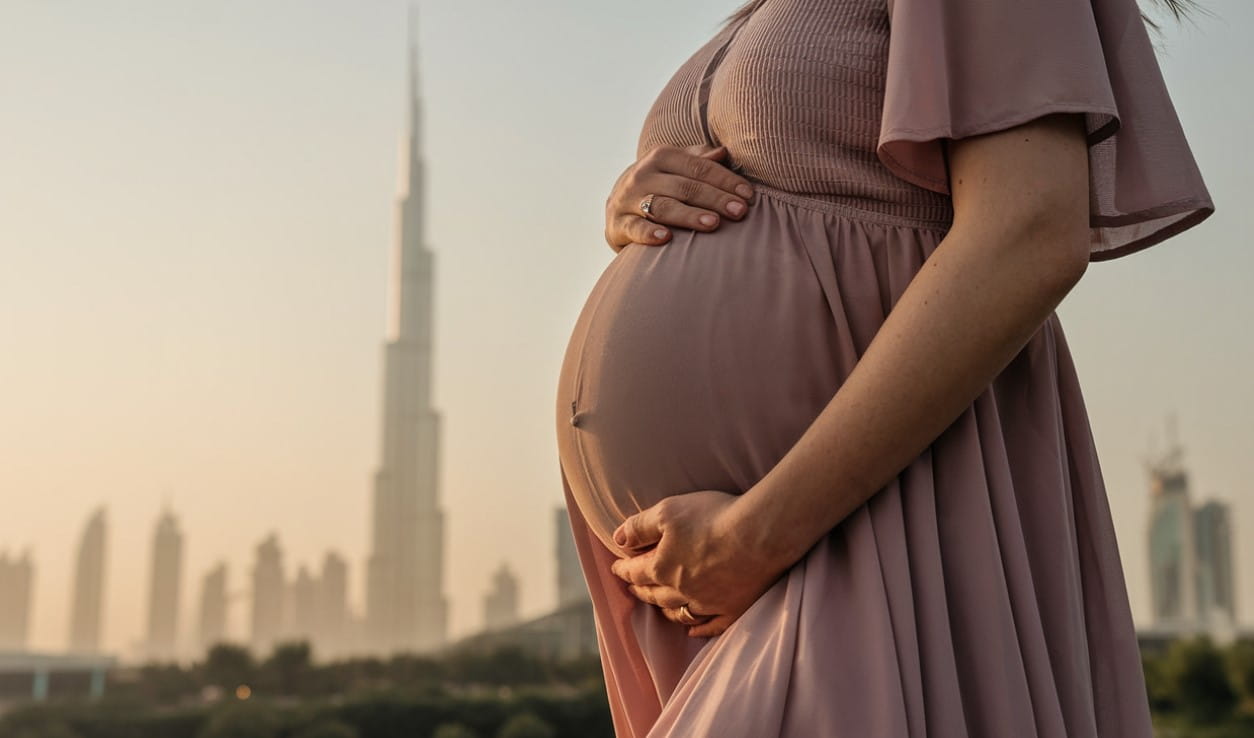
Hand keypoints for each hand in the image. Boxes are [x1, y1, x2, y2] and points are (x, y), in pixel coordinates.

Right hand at [604, 144, 756, 252]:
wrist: (616, 205)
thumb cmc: (659, 185)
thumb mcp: (676, 168)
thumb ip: (699, 161)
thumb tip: (724, 152)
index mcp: (662, 157)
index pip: (699, 167)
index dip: (725, 180)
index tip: (749, 196)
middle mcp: (644, 175)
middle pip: (685, 187)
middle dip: (715, 199)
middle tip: (740, 212)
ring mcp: (629, 199)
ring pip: (663, 206)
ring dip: (689, 215)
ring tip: (713, 224)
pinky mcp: (618, 224)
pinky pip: (635, 228)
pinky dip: (649, 233)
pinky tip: (666, 238)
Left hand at [608, 490, 790, 637]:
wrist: (760, 535)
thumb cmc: (712, 518)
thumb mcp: (667, 511)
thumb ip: (639, 526)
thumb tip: (617, 539)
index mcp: (662, 567)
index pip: (636, 571)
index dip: (624, 569)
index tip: (617, 568)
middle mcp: (681, 590)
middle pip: (655, 594)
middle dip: (641, 591)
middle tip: (633, 588)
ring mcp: (708, 603)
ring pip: (679, 613)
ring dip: (666, 611)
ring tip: (659, 608)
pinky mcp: (734, 609)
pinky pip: (711, 626)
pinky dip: (698, 630)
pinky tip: (692, 631)